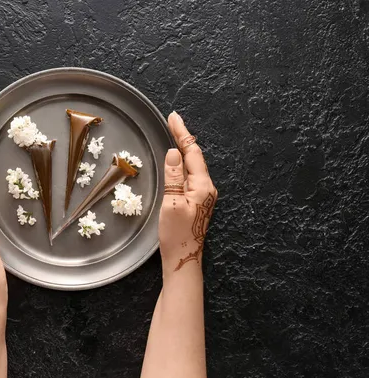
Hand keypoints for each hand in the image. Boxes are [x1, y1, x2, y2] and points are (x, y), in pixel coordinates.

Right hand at [159, 112, 217, 272]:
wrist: (183, 258)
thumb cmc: (176, 234)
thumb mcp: (172, 203)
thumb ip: (173, 177)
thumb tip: (173, 153)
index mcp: (202, 185)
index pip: (191, 153)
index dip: (182, 134)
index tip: (173, 118)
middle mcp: (206, 187)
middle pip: (195, 156)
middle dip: (183, 137)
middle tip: (172, 121)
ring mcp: (203, 195)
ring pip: (193, 165)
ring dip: (183, 149)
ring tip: (175, 133)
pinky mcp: (197, 201)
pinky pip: (190, 175)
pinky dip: (183, 163)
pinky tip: (177, 160)